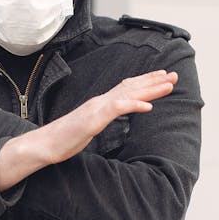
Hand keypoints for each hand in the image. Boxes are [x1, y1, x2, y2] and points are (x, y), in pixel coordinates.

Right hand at [0, 70, 177, 189]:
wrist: (44, 144)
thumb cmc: (64, 139)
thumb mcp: (88, 127)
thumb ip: (100, 119)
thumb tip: (109, 116)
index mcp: (100, 104)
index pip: (126, 88)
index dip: (145, 82)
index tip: (161, 77)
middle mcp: (100, 101)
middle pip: (131, 87)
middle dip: (154, 81)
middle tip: (173, 75)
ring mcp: (96, 109)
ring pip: (128, 94)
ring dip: (150, 89)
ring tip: (168, 84)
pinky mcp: (93, 119)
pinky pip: (116, 109)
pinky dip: (133, 105)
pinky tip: (148, 106)